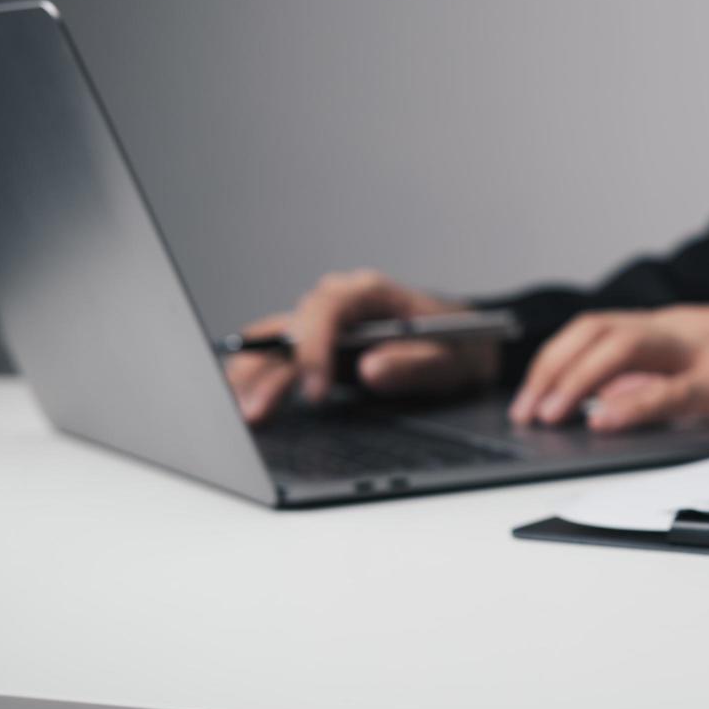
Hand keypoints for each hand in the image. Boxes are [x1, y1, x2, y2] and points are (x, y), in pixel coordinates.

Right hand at [225, 269, 498, 422]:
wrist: (471, 342)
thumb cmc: (463, 344)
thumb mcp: (454, 359)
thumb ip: (416, 364)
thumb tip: (371, 370)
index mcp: (372, 293)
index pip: (327, 310)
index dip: (314, 350)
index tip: (314, 392)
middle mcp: (341, 302)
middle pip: (291, 329)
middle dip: (270, 371)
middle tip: (256, 414)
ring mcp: (327, 324)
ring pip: (276, 343)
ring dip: (254, 376)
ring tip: (238, 414)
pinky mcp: (320, 347)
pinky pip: (279, 355)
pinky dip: (259, 377)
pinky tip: (241, 400)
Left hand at [509, 299, 708, 431]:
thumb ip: (666, 381)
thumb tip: (612, 404)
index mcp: (675, 327)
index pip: (597, 329)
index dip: (556, 358)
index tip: (530, 392)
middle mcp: (680, 330)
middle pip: (594, 332)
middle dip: (549, 369)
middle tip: (524, 410)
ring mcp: (703, 351)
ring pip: (620, 350)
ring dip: (572, 382)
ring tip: (546, 414)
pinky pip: (670, 389)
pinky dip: (630, 405)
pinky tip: (602, 421)